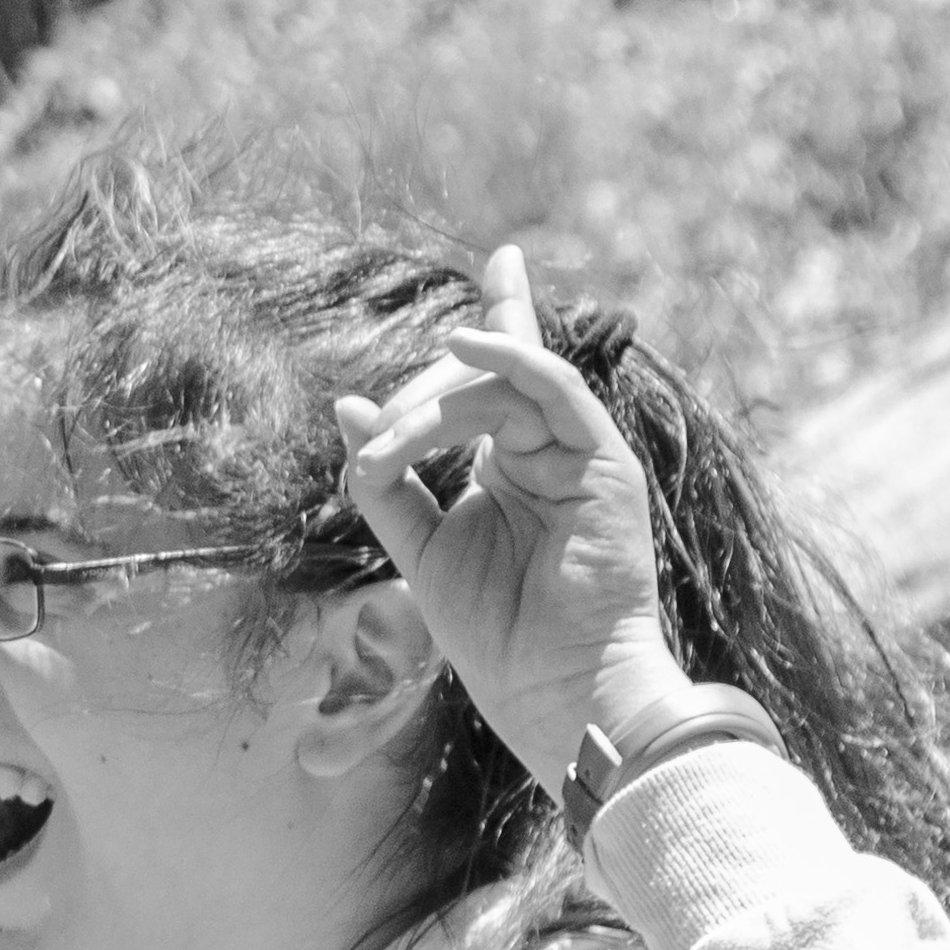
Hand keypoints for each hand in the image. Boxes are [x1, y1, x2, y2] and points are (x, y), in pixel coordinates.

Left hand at [330, 244, 689, 787]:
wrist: (555, 693)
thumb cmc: (497, 638)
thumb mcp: (420, 549)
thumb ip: (387, 478)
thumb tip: (347, 407)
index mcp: (512, 465)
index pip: (503, 375)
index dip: (500, 315)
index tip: (504, 256)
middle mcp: (550, 450)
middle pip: (482, 376)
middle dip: (414, 401)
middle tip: (374, 453)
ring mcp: (581, 453)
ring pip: (501, 384)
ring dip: (434, 404)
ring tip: (392, 442)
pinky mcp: (603, 463)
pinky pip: (554, 389)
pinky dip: (511, 357)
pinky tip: (467, 340)